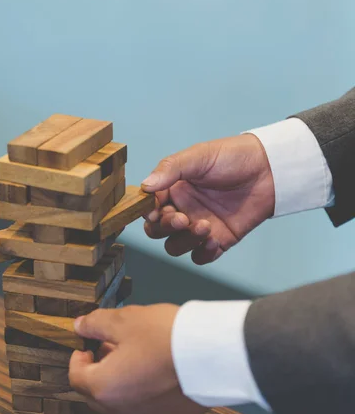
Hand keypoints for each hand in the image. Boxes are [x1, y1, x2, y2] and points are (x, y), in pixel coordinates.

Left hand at [69, 305, 206, 413]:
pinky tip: (157, 376)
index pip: (76, 377)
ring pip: (122, 407)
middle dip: (99, 372)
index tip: (87, 346)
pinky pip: (148, 413)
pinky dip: (145, 397)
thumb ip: (97, 324)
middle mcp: (122, 412)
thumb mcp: (126, 320)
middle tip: (111, 349)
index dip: (78, 358)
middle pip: (97, 395)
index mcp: (105, 388)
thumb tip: (80, 326)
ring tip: (136, 360)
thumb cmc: (166, 336)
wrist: (213, 354)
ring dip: (121, 386)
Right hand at [141, 134, 273, 264]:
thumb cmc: (233, 157)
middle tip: (182, 218)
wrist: (269, 169)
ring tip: (205, 227)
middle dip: (166, 228)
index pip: (150, 208)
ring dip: (185, 241)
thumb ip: (170, 169)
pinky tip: (214, 241)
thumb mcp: (198, 156)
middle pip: (158, 231)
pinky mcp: (219, 239)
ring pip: (176, 246)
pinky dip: (202, 253)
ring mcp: (200, 226)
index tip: (156, 212)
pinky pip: (200, 256)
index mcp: (173, 189)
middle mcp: (183, 209)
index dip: (149, 213)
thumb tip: (145, 186)